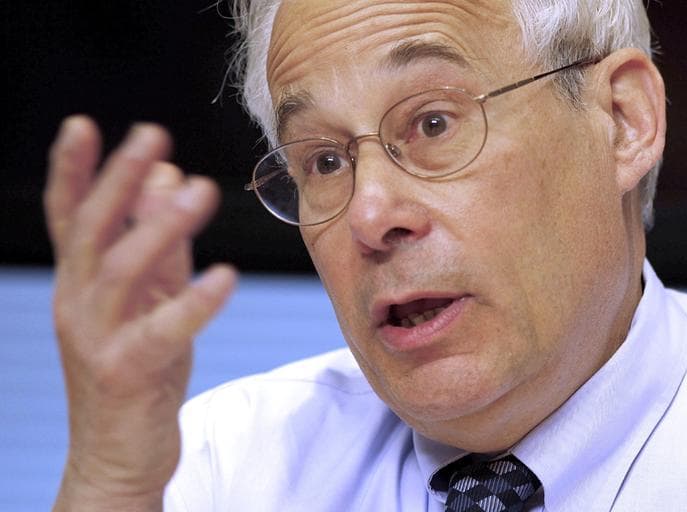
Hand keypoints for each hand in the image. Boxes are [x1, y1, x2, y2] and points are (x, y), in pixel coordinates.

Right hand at [45, 116, 235, 509]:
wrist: (118, 454)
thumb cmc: (137, 368)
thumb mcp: (147, 298)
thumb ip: (158, 242)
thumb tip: (169, 177)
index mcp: (81, 282)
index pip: (70, 217)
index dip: (72, 171)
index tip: (83, 125)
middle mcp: (78, 304)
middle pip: (91, 230)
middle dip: (119, 179)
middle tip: (151, 136)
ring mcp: (97, 339)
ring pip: (121, 271)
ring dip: (159, 227)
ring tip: (199, 191)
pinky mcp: (127, 373)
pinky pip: (161, 332)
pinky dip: (194, 302)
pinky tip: (225, 276)